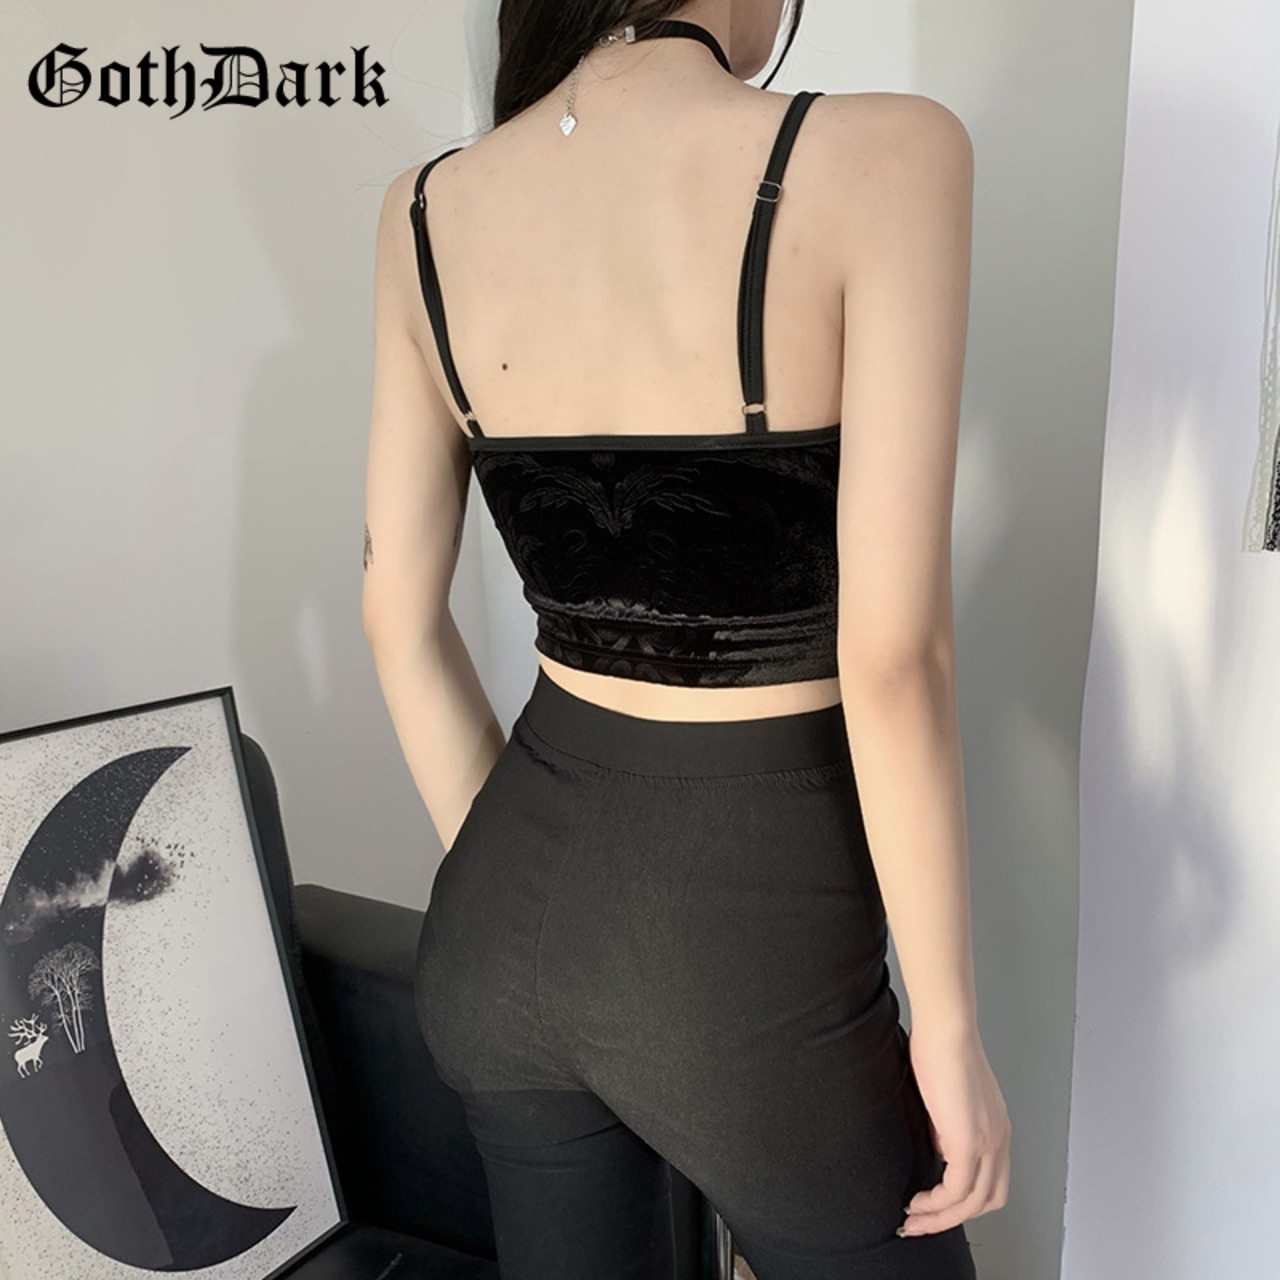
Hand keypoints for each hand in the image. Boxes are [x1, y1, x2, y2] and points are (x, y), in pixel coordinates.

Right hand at [898, 1021, 1010, 1236]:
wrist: (946, 1030)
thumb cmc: (941, 1048)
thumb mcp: (947, 1097)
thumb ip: (946, 1126)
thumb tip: (937, 1147)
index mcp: (996, 1128)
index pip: (990, 1181)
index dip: (963, 1201)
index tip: (933, 1206)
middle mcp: (999, 1140)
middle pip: (988, 1201)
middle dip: (952, 1219)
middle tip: (921, 1222)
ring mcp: (988, 1143)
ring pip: (972, 1203)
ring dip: (941, 1218)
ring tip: (913, 1219)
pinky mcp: (969, 1142)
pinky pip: (957, 1190)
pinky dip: (937, 1204)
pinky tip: (918, 1202)